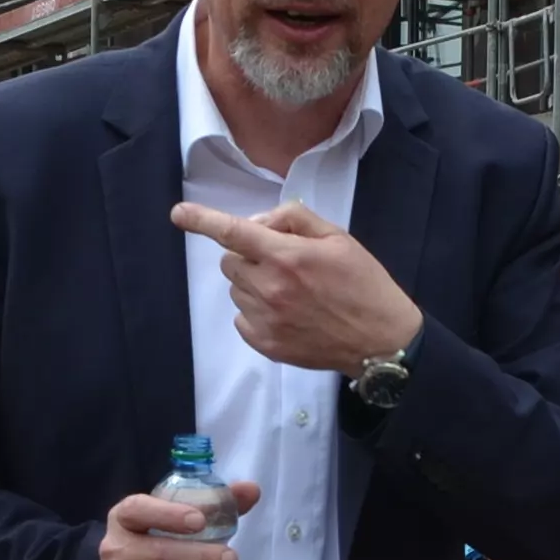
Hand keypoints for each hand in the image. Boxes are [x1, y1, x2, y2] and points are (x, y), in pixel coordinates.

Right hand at [98, 478, 264, 559]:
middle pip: (156, 552)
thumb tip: (252, 490)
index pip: (139, 510)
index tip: (200, 521)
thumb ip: (215, 505)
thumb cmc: (162, 544)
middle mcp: (114, 547)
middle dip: (197, 557)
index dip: (168, 514)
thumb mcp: (183, 521)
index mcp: (125, 517)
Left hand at [168, 202, 420, 377]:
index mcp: (287, 256)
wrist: (381, 340)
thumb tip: (258, 223)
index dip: (202, 220)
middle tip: (281, 263)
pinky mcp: (266, 345)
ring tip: (290, 292)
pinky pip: (241, 318)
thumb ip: (294, 220)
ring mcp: (266, 320)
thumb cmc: (363, 283)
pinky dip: (256, 311)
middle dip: (248, 256)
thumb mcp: (337, 237)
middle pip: (230, 261)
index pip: (233, 233)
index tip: (178, 215)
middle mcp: (270, 288)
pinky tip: (287, 314)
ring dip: (253, 284)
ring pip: (236, 289)